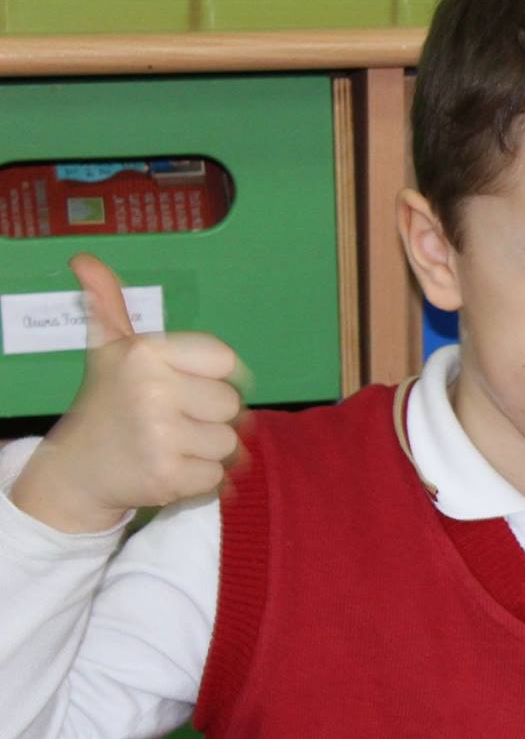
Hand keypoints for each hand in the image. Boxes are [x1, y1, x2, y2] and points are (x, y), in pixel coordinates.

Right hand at [10, 254, 246, 533]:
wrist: (78, 469)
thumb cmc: (107, 401)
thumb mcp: (108, 348)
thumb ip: (108, 304)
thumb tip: (84, 259)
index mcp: (146, 353)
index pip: (226, 362)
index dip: (213, 378)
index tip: (186, 386)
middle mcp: (152, 391)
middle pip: (232, 405)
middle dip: (210, 417)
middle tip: (173, 420)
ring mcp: (160, 436)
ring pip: (229, 443)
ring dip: (207, 450)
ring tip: (170, 445)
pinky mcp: (168, 476)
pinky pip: (218, 475)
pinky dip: (200, 479)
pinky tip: (169, 469)